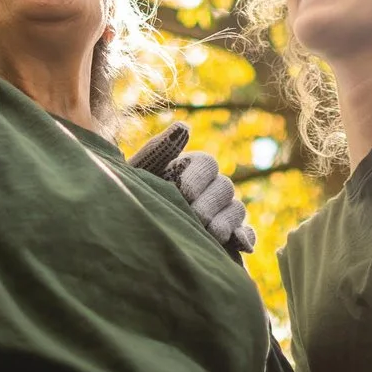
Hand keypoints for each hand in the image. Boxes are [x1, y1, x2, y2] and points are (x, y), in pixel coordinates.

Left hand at [128, 122, 257, 255]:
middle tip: (196, 217)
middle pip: (225, 186)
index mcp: (188, 169)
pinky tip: (239, 245)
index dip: (199, 177)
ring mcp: (220, 214)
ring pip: (236, 209)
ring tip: (211, 234)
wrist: (126, 237)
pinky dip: (245, 238)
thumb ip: (159, 150)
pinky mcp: (227, 239)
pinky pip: (245, 235)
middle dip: (210, 203)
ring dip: (226, 221)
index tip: (183, 192)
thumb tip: (184, 126)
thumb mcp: (138, 176)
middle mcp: (207, 188)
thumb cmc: (130, 202)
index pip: (207, 164)